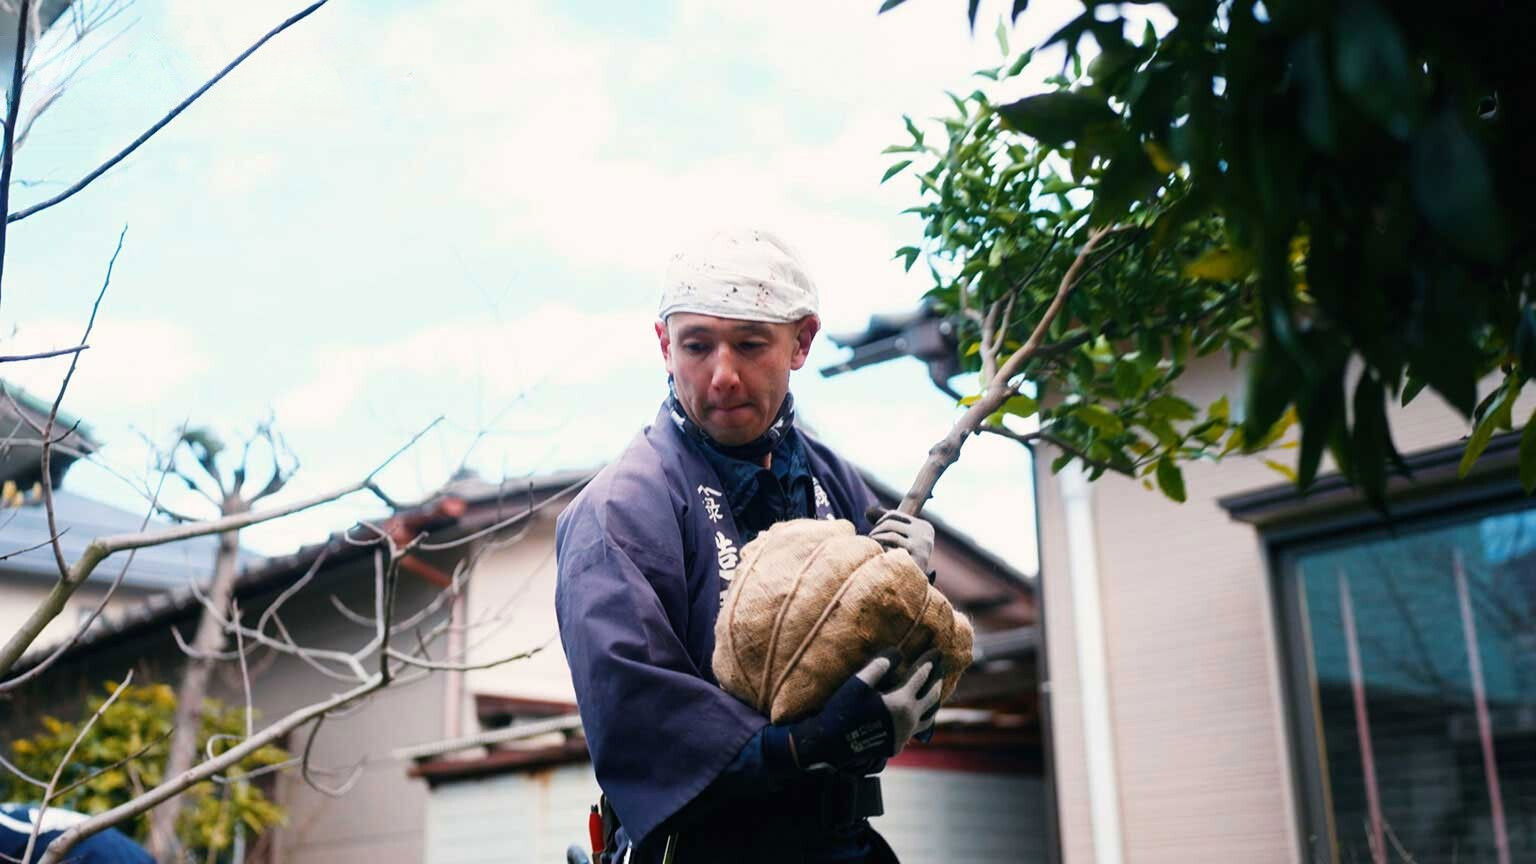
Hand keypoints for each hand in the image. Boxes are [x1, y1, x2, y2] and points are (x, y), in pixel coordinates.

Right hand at [777, 650, 942, 770]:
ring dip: (933, 703)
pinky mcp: (896, 745)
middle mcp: (908, 720)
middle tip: (941, 668)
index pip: (922, 676)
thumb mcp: (858, 682)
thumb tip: (898, 651)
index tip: (937, 651)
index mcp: (901, 702)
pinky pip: (914, 730)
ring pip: (928, 718)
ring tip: (935, 693)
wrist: (831, 744)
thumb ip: (880, 665)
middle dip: (937, 680)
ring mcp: (904, 735)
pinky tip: (915, 715)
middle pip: (932, 697)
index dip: (930, 662)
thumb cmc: (843, 710)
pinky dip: (919, 719)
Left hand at [866, 506, 935, 573]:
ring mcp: (922, 546)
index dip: (879, 522)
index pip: (894, 514)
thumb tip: (867, 512)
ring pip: (890, 535)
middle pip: (890, 523)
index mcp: (924, 527)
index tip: (874, 533)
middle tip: (869, 543)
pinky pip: (892, 550)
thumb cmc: (904, 562)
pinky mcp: (916, 559)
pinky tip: (881, 560)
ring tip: (872, 550)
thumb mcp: (901, 540)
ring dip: (876, 541)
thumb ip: (888, 524)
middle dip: (876, 532)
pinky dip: (883, 554)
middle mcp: (925, 534)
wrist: (914, 590)